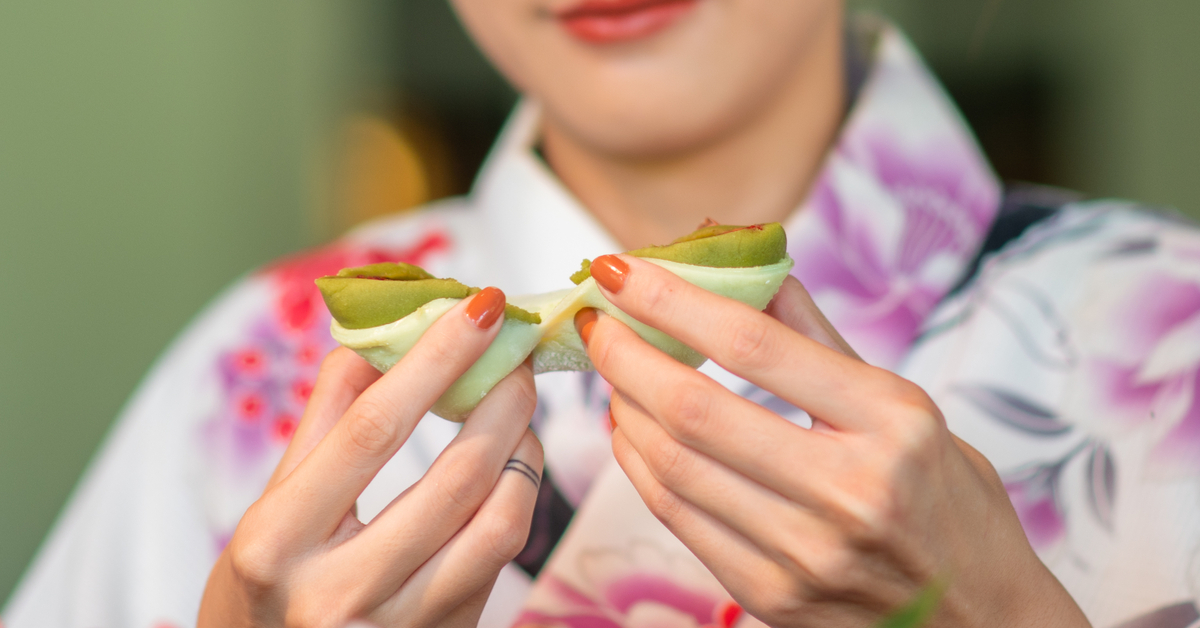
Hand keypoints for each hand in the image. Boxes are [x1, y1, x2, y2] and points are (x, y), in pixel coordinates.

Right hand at [199, 288, 543, 627]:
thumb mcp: (269, 506)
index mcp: (278, 543)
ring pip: (498, 522)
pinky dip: (517, 497)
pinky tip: (510, 464)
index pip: (374, 430)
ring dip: (523, 450)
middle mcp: (338, 595)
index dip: (436, 360)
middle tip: (519, 352)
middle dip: (504, 400)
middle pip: (456, 478)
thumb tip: (380, 336)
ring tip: (517, 409)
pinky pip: (500, 559)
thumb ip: (325, 422)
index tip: (480, 308)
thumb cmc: (263, 589)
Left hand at [574, 255, 1090, 627]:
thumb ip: (822, 342)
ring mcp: (805, 555)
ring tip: (612, 369)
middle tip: (597, 318)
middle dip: (624, 354)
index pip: (755, 346)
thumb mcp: (912, 409)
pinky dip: (640, 465)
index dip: (673, 299)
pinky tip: (632, 429)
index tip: (622, 269)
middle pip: (696, 409)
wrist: (980, 619)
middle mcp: (849, 492)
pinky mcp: (771, 597)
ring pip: (672, 466)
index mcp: (892, 423)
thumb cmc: (950, 504)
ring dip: (624, 407)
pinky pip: (678, 518)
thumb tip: (750, 272)